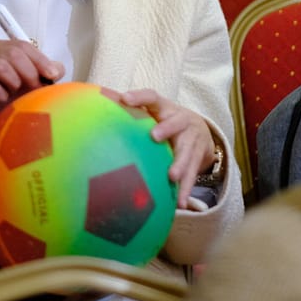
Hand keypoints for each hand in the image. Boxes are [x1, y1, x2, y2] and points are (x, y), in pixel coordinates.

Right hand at [0, 39, 63, 163]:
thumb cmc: (3, 99)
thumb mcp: (27, 84)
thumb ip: (42, 73)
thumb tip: (58, 69)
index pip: (22, 45)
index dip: (40, 59)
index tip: (53, 74)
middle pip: (12, 53)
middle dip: (29, 72)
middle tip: (36, 88)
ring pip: (0, 66)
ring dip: (15, 83)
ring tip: (15, 93)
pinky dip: (2, 96)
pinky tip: (2, 101)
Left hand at [119, 89, 217, 208]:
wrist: (201, 130)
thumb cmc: (166, 120)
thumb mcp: (154, 111)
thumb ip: (131, 110)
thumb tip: (99, 101)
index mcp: (165, 108)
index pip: (152, 97)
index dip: (139, 97)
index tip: (124, 99)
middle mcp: (182, 121)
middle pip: (176, 123)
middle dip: (166, 129)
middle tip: (154, 136)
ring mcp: (193, 140)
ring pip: (187, 152)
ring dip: (180, 165)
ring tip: (172, 177)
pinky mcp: (198, 158)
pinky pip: (192, 174)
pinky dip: (186, 189)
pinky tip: (180, 203)